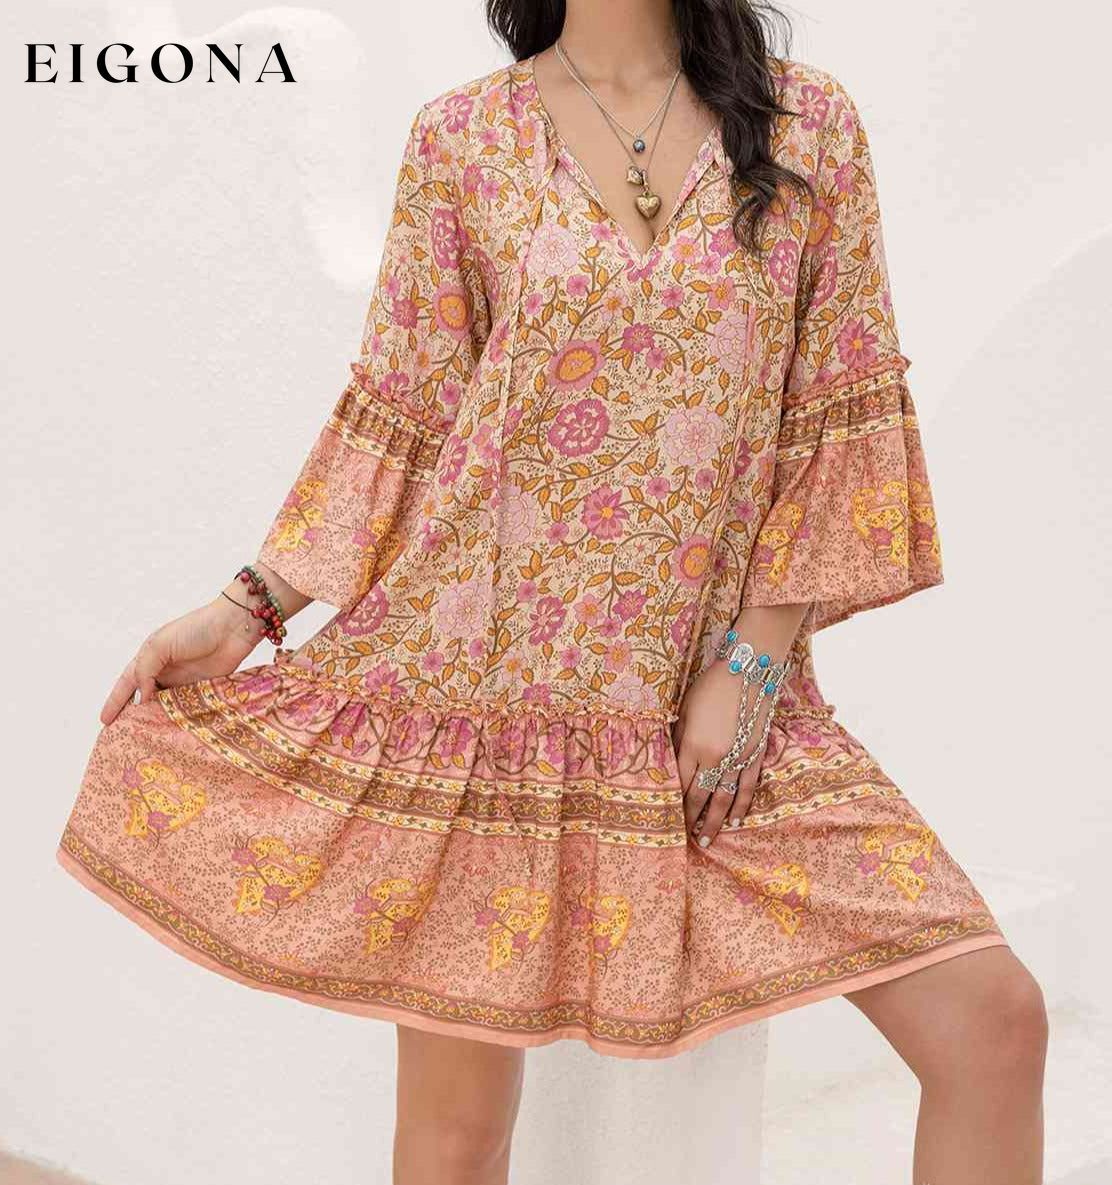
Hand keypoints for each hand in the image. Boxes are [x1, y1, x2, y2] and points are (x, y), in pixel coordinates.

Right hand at [99, 593, 263, 725]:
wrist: (233, 628)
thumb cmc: (196, 629)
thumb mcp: (160, 644)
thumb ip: (145, 670)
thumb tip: (142, 699)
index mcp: (151, 658)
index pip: (128, 683)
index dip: (116, 702)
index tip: (105, 721)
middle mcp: (166, 672)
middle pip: (145, 699)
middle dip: (133, 716)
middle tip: (121, 737)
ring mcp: (185, 683)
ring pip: (165, 708)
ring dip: (156, 722)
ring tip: (144, 741)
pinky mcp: (204, 691)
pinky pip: (187, 710)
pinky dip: (178, 721)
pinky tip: (171, 735)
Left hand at [673, 662, 771, 847]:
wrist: (748, 672)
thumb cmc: (710, 687)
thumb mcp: (684, 711)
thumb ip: (678, 740)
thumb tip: (672, 765)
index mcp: (694, 745)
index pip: (682, 785)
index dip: (676, 806)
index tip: (669, 821)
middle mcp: (716, 757)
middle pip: (701, 796)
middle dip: (692, 820)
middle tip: (686, 841)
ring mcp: (738, 758)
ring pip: (725, 798)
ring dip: (716, 822)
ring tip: (708, 841)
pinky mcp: (755, 756)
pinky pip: (747, 788)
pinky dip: (741, 806)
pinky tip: (735, 820)